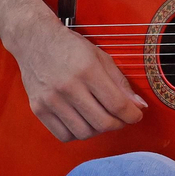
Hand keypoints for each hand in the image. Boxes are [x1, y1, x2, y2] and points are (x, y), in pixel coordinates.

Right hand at [9, 20, 146, 141]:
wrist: (35, 40)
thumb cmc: (70, 47)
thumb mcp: (100, 57)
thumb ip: (120, 82)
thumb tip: (139, 106)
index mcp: (87, 70)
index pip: (117, 105)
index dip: (132, 115)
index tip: (136, 115)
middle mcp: (68, 87)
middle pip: (102, 123)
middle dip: (118, 124)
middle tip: (120, 118)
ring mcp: (51, 100)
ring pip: (84, 133)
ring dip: (98, 130)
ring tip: (100, 118)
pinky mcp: (38, 109)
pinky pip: (64, 135)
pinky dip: (77, 133)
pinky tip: (82, 121)